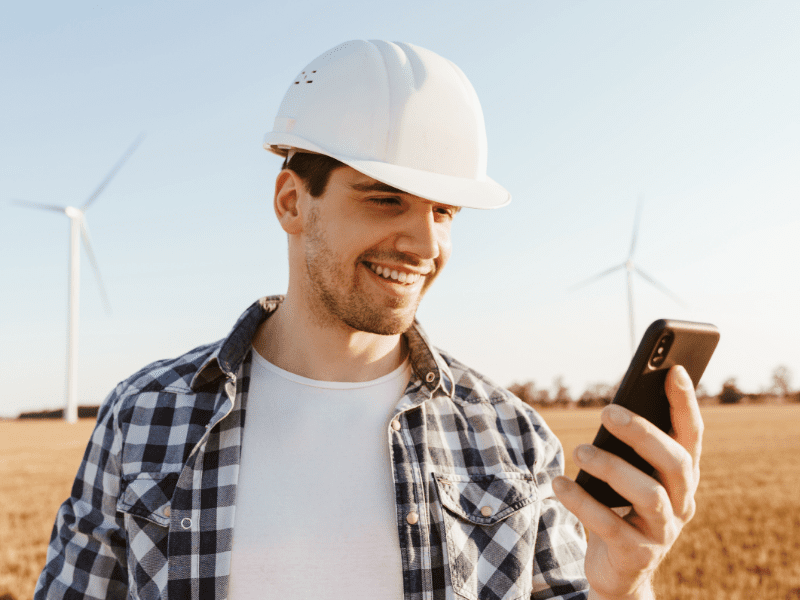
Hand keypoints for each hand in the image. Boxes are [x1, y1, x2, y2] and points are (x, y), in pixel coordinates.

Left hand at [552, 365, 702, 599]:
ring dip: (612, 467)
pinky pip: (610, 526)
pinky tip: (559, 485)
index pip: (692, 434)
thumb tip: (613, 409)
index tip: (673, 369)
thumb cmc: (621, 507)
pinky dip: (583, 502)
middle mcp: (681, 502)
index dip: (685, 402)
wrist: (619, 571)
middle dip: (642, 432)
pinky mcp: (638, 555)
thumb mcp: (629, 474)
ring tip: (580, 451)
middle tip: (606, 412)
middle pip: (674, 462)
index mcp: (682, 476)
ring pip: (649, 495)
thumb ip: (629, 447)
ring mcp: (663, 532)